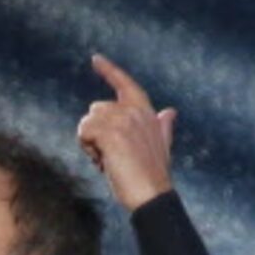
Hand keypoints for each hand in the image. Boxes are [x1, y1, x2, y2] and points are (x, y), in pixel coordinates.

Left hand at [76, 54, 176, 211]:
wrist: (152, 196)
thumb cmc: (153, 176)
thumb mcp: (161, 146)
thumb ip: (163, 127)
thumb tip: (170, 112)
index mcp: (147, 112)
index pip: (126, 84)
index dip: (109, 70)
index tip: (95, 59)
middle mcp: (135, 111)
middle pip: (96, 109)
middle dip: (96, 134)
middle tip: (111, 157)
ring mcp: (123, 120)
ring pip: (87, 121)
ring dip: (90, 145)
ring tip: (109, 161)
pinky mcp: (111, 133)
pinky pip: (84, 132)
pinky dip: (87, 150)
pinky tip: (103, 163)